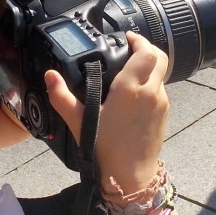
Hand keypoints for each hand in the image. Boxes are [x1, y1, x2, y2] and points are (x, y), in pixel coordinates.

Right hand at [45, 32, 168, 193]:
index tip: (127, 38)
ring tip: (130, 69)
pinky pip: (161, 90)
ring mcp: (161, 103)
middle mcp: (151, 92)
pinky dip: (151, 83)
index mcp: (131, 89)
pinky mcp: (164, 114)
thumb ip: (62, 97)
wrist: (130, 176)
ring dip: (149, 66)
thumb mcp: (78, 121)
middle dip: (147, 48)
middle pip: (160, 57)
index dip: (139, 40)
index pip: (147, 52)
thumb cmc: (105, 150)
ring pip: (161, 74)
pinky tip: (134, 92)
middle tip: (131, 47)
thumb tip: (50, 76)